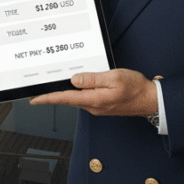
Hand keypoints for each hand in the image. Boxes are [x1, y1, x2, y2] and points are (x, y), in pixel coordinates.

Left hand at [30, 69, 157, 117]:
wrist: (150, 99)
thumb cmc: (135, 88)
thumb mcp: (114, 77)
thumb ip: (92, 78)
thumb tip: (74, 79)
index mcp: (94, 99)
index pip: (65, 98)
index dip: (47, 98)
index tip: (34, 99)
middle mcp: (94, 106)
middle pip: (67, 99)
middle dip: (52, 95)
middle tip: (37, 91)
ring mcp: (97, 106)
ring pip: (76, 98)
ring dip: (64, 93)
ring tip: (51, 86)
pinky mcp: (102, 104)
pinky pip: (84, 97)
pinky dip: (75, 92)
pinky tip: (73, 86)